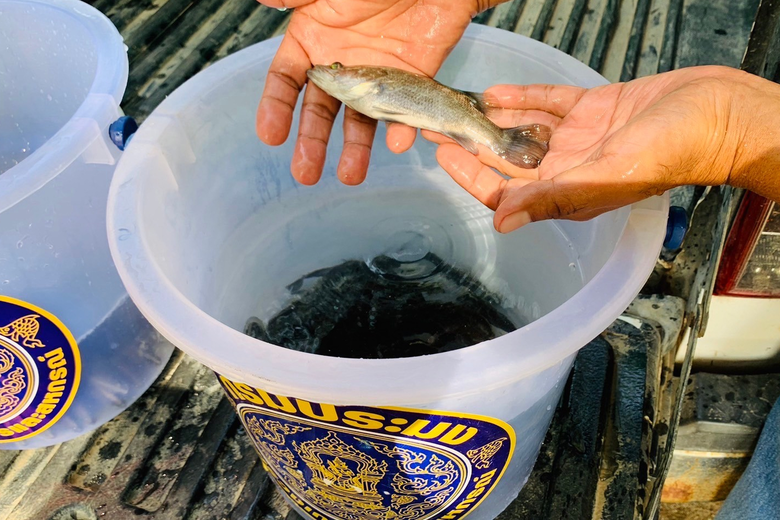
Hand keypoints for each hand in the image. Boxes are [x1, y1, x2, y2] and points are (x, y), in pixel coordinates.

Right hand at [255, 0, 501, 185]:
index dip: (276, 108)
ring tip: (350, 176)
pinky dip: (402, 129)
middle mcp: (340, 65)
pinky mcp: (410, 82)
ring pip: (359, 120)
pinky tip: (398, 142)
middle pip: (319, 112)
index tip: (271, 136)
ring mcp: (375, 77)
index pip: (286, 82)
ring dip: (355, 150)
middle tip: (306, 173)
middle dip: (311, 143)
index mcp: (313, 41)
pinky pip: (403, 112)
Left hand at [423, 65, 779, 232]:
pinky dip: (526, 98)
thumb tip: (501, 222)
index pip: (506, 188)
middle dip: (473, 142)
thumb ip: (552, 197)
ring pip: (525, 129)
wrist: (720, 114)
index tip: (442, 154)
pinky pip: (551, 103)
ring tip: (461, 103)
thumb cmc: (672, 151)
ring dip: (494, 118)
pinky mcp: (595, 108)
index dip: (471, 174)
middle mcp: (569, 167)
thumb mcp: (606, 176)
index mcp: (568, 192)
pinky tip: (497, 91)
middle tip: (439, 123)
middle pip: (507, 158)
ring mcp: (581, 137)